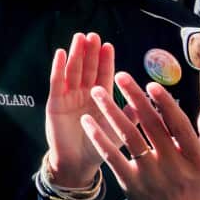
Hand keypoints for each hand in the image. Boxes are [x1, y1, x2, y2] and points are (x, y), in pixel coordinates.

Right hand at [44, 32, 114, 187]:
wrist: (78, 163)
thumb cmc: (99, 148)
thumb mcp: (119, 131)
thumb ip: (129, 114)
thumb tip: (145, 98)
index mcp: (99, 98)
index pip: (103, 75)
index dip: (105, 61)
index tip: (109, 45)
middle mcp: (83, 94)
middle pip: (87, 68)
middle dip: (90, 52)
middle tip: (93, 35)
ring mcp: (68, 97)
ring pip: (72, 71)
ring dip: (76, 54)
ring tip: (79, 38)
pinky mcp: (54, 103)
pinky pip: (56, 82)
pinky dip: (58, 67)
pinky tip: (61, 54)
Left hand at [81, 73, 199, 199]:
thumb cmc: (197, 193)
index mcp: (196, 160)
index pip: (180, 126)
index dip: (166, 104)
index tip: (152, 84)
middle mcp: (173, 166)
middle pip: (152, 126)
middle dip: (135, 98)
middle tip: (119, 76)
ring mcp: (151, 175)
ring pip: (129, 137)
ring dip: (111, 112)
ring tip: (97, 91)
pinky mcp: (131, 184)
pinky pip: (112, 157)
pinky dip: (99, 138)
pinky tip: (87, 121)